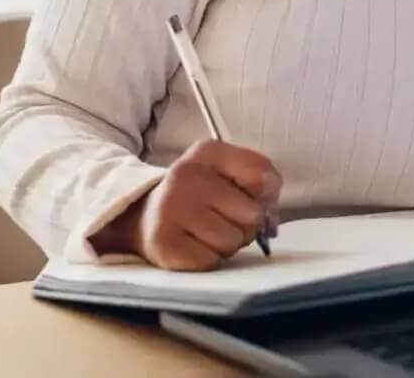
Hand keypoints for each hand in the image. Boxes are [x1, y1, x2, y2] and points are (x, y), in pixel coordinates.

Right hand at [90, 139, 281, 270]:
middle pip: (252, 215)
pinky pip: (211, 261)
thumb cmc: (198, 196)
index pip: (262, 174)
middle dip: (244, 225)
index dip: (263, 194)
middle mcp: (186, 174)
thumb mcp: (227, 172)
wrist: (143, 214)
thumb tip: (269, 220)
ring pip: (233, 241)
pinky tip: (192, 245)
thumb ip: (261, 184)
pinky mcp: (164, 242)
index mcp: (208, 152)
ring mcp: (172, 208)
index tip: (246, 195)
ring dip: (226, 245)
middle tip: (221, 219)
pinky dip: (207, 259)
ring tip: (205, 233)